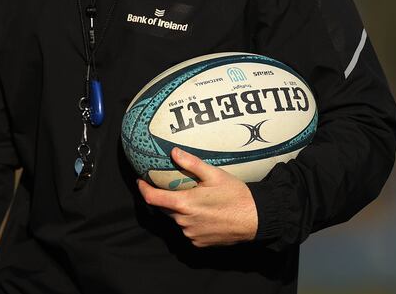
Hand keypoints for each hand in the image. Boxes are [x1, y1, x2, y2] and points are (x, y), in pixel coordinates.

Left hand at [137, 147, 257, 246]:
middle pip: (165, 209)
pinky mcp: (199, 243)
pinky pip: (188, 230)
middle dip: (164, 198)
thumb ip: (191, 163)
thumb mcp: (214, 174)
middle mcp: (184, 222)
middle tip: (172, 186)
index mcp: (184, 204)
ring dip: (180, 211)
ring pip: (177, 220)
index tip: (140, 180)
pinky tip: (203, 213)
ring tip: (193, 199)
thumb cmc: (235, 194)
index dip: (143, 189)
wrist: (255, 219)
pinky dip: (191, 222)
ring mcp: (191, 234)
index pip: (153, 198)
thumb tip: (173, 151)